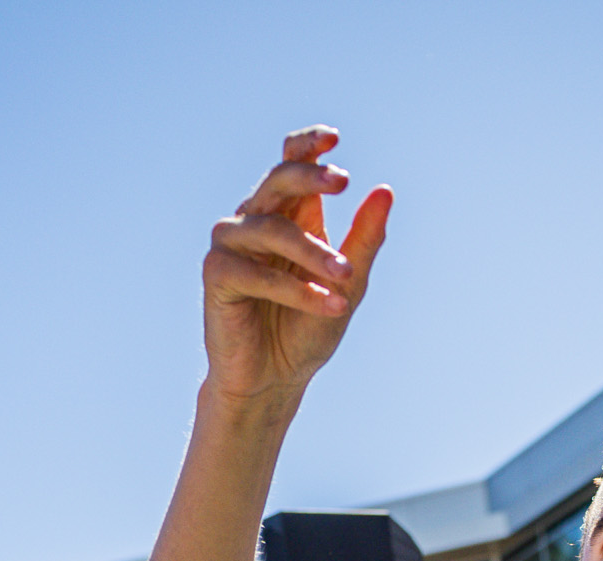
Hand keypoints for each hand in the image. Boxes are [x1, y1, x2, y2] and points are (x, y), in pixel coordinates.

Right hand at [202, 127, 391, 409]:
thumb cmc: (309, 328)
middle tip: (342, 182)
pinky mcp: (217, 274)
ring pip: (272, 228)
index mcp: (290, 213)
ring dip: (313, 252)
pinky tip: (326, 304)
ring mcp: (232, 244)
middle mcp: (257, 220)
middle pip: (278, 179)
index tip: (334, 139)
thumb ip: (365, 239)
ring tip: (346, 278)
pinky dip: (294, 289)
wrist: (275, 379)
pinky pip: (255, 271)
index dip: (308, 146)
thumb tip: (385, 191)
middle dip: (310, 177)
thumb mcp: (349, 283)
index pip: (292, 162)